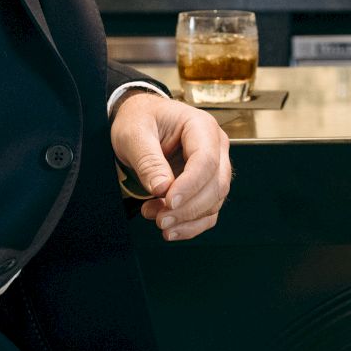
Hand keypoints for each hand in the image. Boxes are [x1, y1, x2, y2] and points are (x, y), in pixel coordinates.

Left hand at [112, 90, 232, 241]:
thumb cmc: (139, 119)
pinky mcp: (207, 185)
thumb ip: (148, 161)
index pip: (206, 160)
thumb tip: (162, 188)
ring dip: (187, 218)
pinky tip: (171, 230)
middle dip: (188, 207)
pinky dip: (191, 225)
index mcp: (201, 126)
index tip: (168, 201)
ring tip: (156, 219)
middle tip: (158, 218)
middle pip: (216, 184)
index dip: (190, 185)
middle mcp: (215, 146)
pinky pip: (208, 211)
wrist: (140, 121)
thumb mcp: (134, 134)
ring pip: (214, 201)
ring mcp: (215, 167)